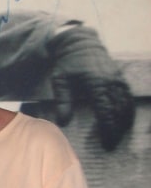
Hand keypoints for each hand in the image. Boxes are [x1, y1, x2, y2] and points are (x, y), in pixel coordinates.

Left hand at [49, 25, 134, 149]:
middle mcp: (112, 82)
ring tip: (118, 136)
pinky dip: (129, 110)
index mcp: (97, 83)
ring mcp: (119, 79)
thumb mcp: (60, 80)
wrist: (79, 43)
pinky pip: (129, 97)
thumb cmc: (67, 63)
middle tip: (111, 144)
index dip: (108, 128)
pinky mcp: (121, 78)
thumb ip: (63, 101)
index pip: (107, 111)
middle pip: (120, 111)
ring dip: (125, 122)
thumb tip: (64, 122)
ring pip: (127, 105)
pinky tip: (125, 121)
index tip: (107, 143)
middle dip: (117, 129)